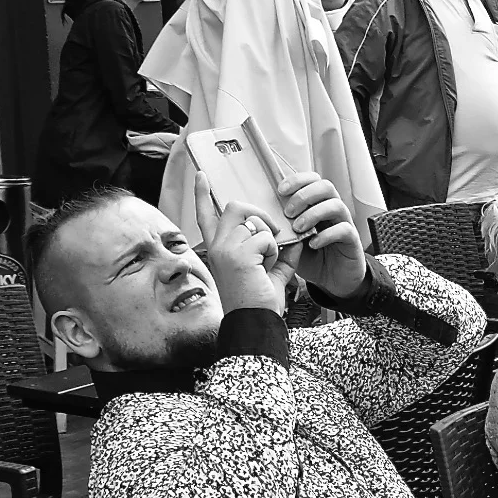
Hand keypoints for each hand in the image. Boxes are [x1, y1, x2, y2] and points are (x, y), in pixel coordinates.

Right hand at [193, 173, 294, 316]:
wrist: (256, 322)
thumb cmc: (261, 300)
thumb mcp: (273, 270)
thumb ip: (281, 250)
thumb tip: (296, 234)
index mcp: (219, 248)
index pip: (207, 215)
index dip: (202, 194)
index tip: (201, 175)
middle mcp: (216, 246)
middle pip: (236, 207)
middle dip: (261, 215)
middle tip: (274, 235)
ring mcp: (223, 249)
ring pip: (255, 221)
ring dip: (270, 239)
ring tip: (266, 262)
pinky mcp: (236, 254)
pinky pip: (265, 237)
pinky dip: (274, 251)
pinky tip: (265, 268)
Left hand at [276, 171, 365, 297]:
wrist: (332, 279)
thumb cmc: (311, 257)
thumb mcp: (290, 241)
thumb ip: (281, 227)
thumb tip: (261, 217)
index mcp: (317, 205)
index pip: (312, 180)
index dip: (297, 180)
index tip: (281, 190)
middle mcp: (332, 211)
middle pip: (325, 186)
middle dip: (304, 196)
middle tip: (288, 212)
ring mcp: (343, 224)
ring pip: (336, 205)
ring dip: (314, 214)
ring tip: (298, 229)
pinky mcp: (352, 241)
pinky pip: (344, 229)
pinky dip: (326, 235)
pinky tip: (313, 244)